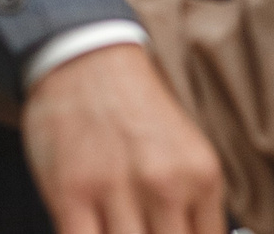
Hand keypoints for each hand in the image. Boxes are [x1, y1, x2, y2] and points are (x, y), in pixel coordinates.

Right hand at [22, 45, 226, 233]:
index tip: (163, 233)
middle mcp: (166, 185)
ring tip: (114, 227)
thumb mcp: (186, 154)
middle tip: (141, 228)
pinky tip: (90, 230)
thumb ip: (193, 207)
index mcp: (201, 177)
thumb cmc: (134, 111)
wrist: (86, 57)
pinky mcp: (71, 195)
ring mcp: (118, 190)